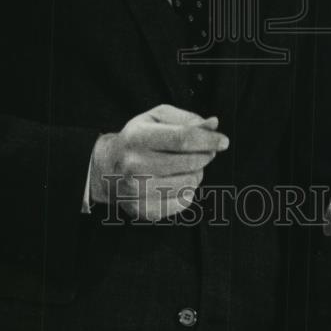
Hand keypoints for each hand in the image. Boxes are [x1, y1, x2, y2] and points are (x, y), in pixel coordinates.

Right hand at [89, 103, 228, 220]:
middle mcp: (135, 165)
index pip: (182, 138)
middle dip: (205, 155)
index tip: (223, 141)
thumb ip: (186, 119)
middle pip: (190, 163)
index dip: (208, 139)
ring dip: (196, 172)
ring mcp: (139, 192)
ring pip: (190, 183)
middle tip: (204, 151)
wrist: (107, 169)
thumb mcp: (156, 119)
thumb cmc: (138, 139)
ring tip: (185, 165)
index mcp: (137, 137)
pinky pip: (184, 201)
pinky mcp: (145, 211)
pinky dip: (187, 190)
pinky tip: (176, 181)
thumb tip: (213, 124)